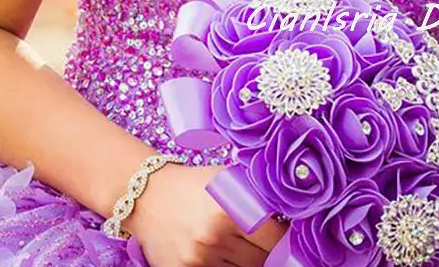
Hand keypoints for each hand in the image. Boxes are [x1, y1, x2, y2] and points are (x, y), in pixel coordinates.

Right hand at [126, 164, 286, 266]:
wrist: (149, 197)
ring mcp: (198, 261)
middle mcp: (214, 239)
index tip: (286, 236)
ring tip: (235, 243)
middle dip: (266, 251)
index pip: (275, 239)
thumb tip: (290, 216)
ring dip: (245, 260)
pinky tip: (220, 253)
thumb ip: (258, 196)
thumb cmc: (194, 185)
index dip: (284, 239)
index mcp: (230, 211)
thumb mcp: (228, 180)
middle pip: (260, 260)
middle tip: (262, 241)